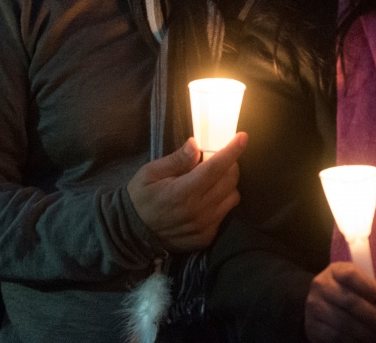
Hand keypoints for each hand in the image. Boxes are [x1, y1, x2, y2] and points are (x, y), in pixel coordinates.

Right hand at [127, 133, 245, 251]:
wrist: (132, 233)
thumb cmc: (141, 197)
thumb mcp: (150, 173)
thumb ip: (176, 160)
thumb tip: (195, 145)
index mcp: (183, 192)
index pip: (216, 167)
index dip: (232, 151)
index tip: (243, 137)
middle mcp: (198, 210)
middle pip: (230, 181)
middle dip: (230, 164)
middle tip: (218, 159)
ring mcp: (204, 226)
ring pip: (232, 197)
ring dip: (228, 184)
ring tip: (212, 180)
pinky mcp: (206, 238)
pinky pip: (225, 215)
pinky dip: (221, 202)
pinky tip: (206, 199)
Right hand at [304, 262, 375, 342]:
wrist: (321, 306)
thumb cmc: (349, 293)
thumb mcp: (362, 285)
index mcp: (336, 271)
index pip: (351, 276)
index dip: (370, 288)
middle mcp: (321, 285)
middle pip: (349, 301)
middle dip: (372, 317)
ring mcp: (314, 306)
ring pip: (343, 322)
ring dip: (365, 334)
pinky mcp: (312, 327)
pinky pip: (335, 337)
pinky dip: (353, 342)